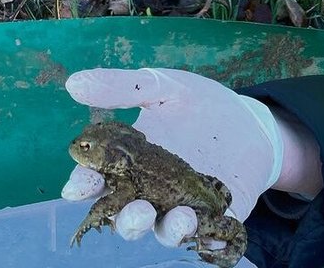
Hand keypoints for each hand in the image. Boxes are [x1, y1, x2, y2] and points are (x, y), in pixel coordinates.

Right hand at [61, 68, 281, 254]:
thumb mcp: (162, 87)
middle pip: (127, 216)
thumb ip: (122, 88)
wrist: (249, 119)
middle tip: (135, 208)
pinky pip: (208, 237)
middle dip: (128, 219)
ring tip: (180, 218)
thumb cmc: (198, 104)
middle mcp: (149, 193)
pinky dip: (208, 241)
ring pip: (165, 230)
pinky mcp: (215, 217)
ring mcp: (182, 207)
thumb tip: (74, 83)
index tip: (77, 186)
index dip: (83, 186)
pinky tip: (212, 235)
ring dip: (168, 230)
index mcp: (128, 165)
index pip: (97, 182)